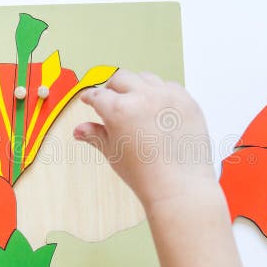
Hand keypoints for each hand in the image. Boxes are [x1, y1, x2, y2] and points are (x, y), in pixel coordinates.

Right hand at [74, 70, 216, 211]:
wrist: (179, 188)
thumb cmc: (145, 175)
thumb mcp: (114, 153)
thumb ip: (96, 135)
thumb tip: (79, 130)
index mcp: (119, 110)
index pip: (99, 95)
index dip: (90, 97)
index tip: (89, 99)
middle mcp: (143, 97)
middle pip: (121, 79)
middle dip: (111, 88)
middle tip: (110, 99)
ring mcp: (168, 97)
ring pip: (146, 78)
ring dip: (136, 86)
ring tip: (135, 102)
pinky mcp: (187, 102)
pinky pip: (170, 87)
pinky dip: (160, 92)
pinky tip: (157, 107)